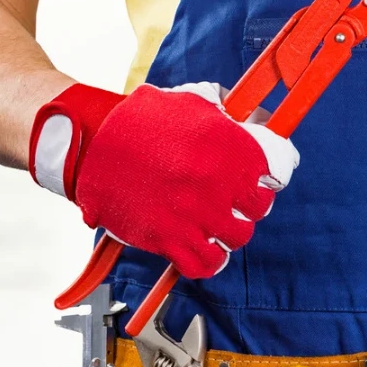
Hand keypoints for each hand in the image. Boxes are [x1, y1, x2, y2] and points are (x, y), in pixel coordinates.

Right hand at [29, 82, 299, 278]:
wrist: (93, 145)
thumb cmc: (138, 121)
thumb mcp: (191, 103)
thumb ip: (227, 115)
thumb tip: (257, 120)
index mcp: (228, 147)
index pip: (274, 176)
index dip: (265, 180)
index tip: (256, 182)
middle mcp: (216, 183)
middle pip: (257, 210)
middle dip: (246, 207)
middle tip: (231, 202)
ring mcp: (194, 214)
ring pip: (236, 238)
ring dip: (229, 233)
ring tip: (214, 224)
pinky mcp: (169, 238)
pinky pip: (205, 264)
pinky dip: (208, 260)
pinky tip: (203, 248)